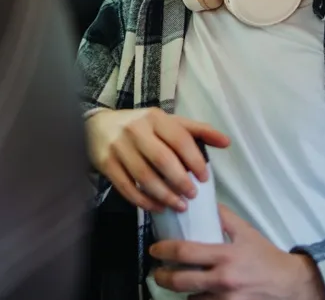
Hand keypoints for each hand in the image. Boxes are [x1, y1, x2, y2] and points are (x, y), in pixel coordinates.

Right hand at [86, 108, 229, 211]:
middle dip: (180, 181)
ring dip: (164, 195)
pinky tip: (157, 207)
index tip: (204, 179)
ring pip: (144, 177)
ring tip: (179, 205)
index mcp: (155, 118)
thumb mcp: (169, 122)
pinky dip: (144, 201)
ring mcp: (119, 147)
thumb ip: (198, 131)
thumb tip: (227, 142)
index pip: (180, 139)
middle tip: (192, 196)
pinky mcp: (106, 164)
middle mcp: (136, 130)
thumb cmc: (142, 126)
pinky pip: (127, 187)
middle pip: (163, 159)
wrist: (98, 126)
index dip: (195, 161)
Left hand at [150, 205, 324, 299]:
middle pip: (180, 281)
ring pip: (190, 299)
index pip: (184, 252)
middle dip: (162, 277)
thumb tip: (205, 202)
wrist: (288, 284)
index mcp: (224, 255)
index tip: (154, 249)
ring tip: (180, 283)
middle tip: (157, 272)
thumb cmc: (266, 257)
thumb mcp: (246, 231)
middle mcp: (222, 279)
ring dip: (183, 291)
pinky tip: (198, 294)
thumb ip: (224, 217)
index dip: (164, 250)